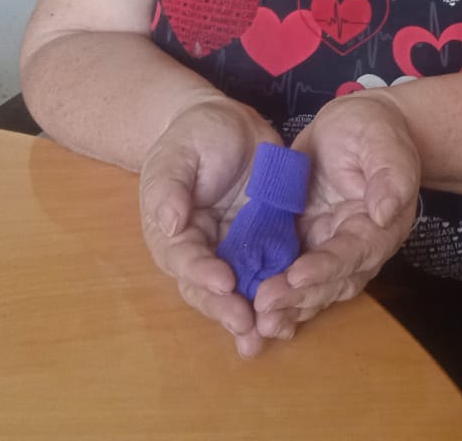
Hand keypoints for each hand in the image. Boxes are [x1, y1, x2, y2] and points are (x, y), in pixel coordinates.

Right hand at [138, 94, 282, 356]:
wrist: (227, 124)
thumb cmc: (194, 136)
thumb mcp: (178, 153)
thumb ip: (170, 186)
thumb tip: (168, 222)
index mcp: (174, 232)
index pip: (185, 258)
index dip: (202, 273)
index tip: (224, 281)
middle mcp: (203, 250)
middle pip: (210, 288)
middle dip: (227, 309)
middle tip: (247, 326)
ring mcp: (235, 250)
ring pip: (241, 291)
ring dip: (252, 317)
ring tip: (267, 337)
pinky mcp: (265, 243)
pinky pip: (271, 273)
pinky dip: (280, 296)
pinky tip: (293, 318)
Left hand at [252, 91, 419, 340]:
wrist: (355, 126)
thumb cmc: (372, 129)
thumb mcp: (383, 143)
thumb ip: (390, 177)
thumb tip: (384, 213)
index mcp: (379, 227)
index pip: (353, 254)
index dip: (325, 268)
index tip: (296, 276)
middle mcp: (357, 248)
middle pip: (330, 282)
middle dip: (297, 297)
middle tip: (263, 306)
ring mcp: (329, 248)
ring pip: (311, 288)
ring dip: (286, 307)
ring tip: (256, 321)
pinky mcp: (306, 244)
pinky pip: (291, 276)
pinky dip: (276, 293)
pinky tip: (249, 307)